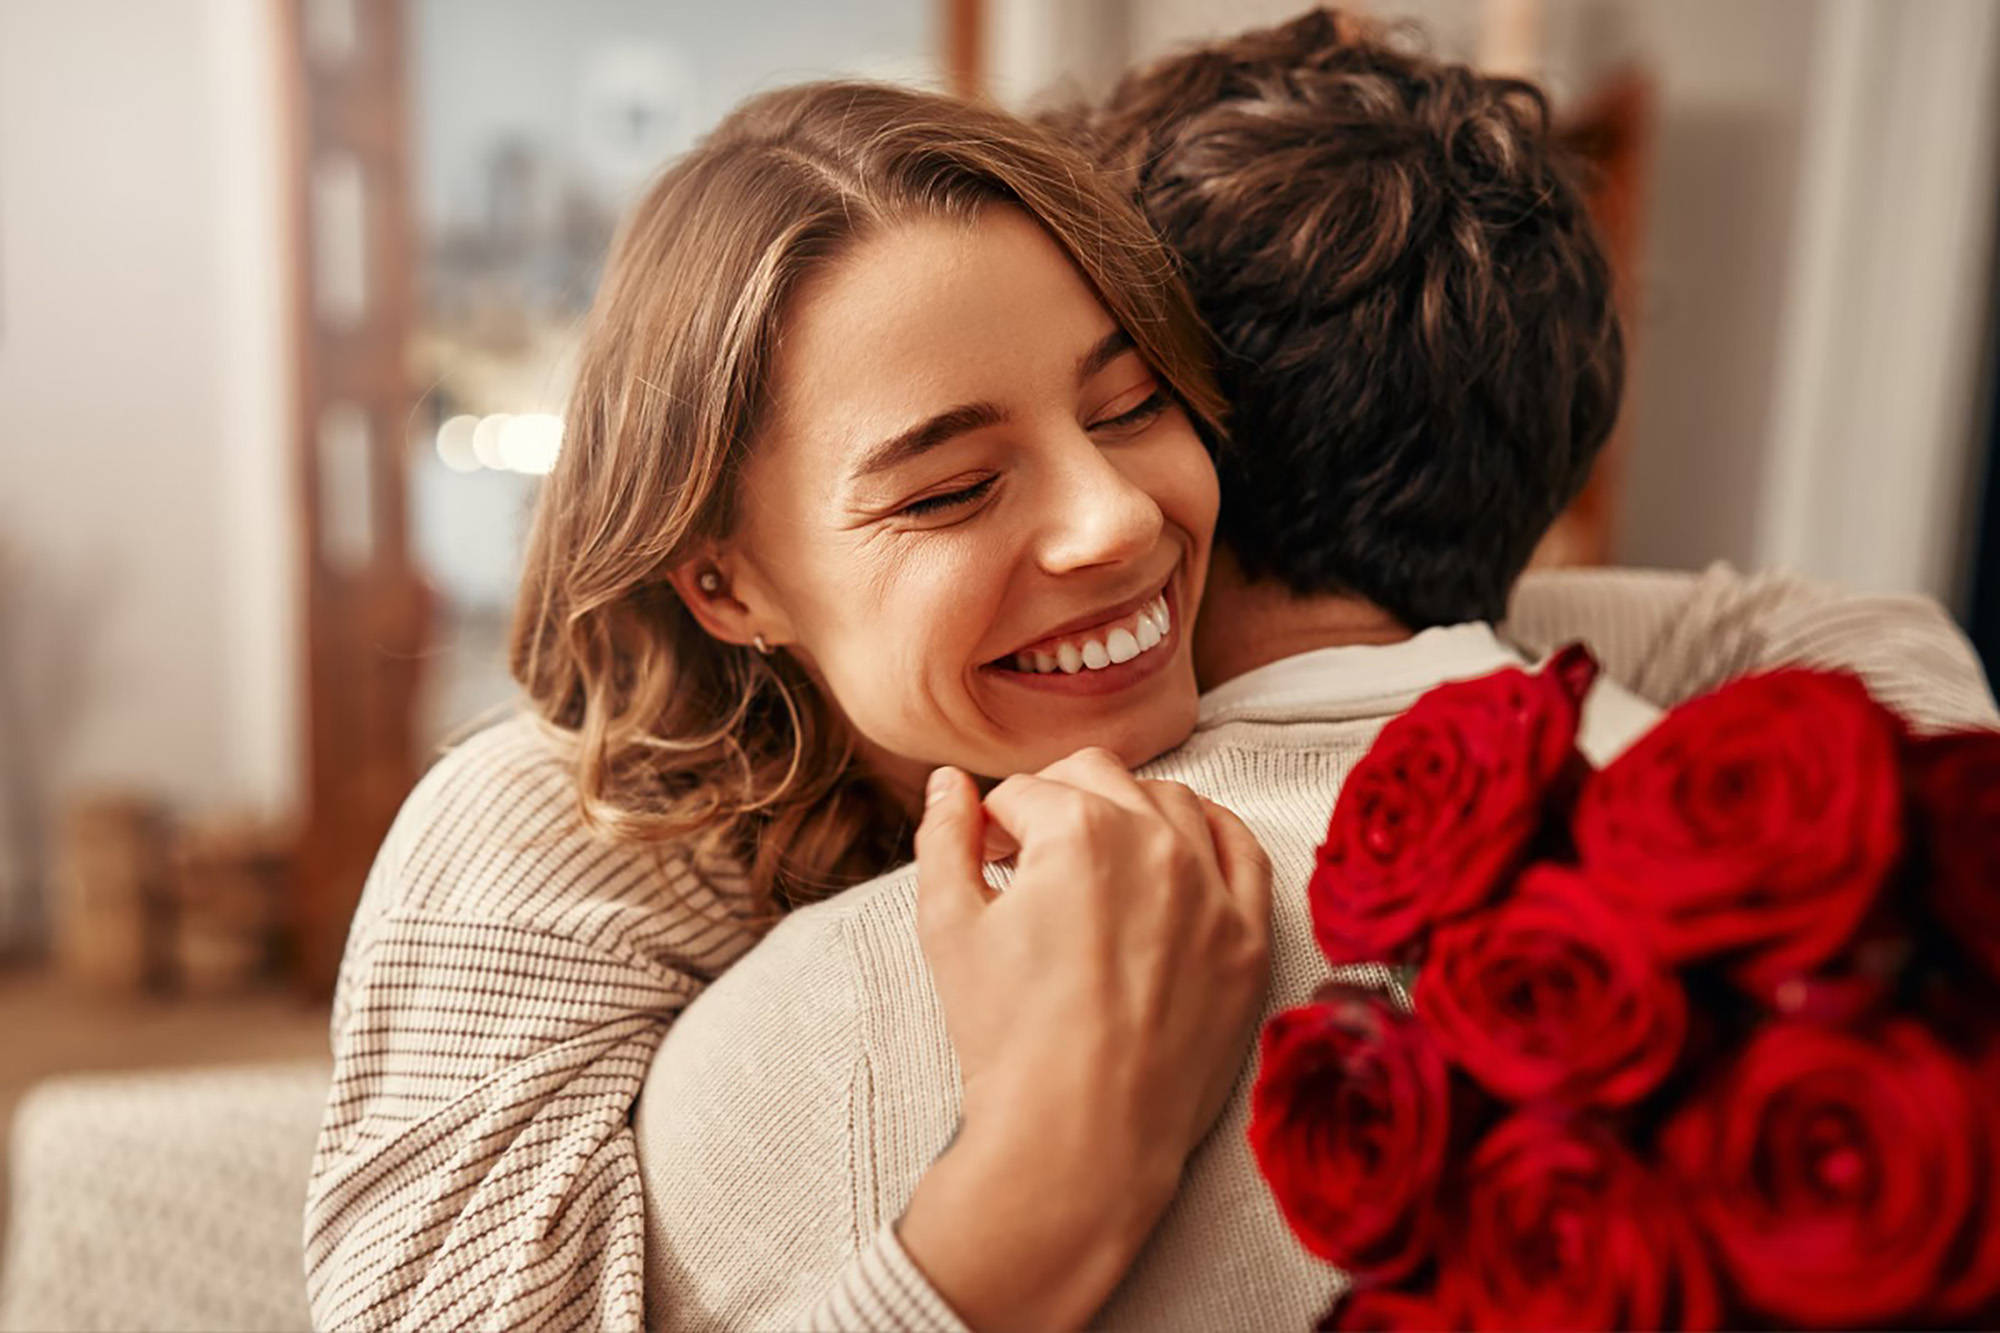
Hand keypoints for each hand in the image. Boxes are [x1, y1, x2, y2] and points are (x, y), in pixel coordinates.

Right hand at [895, 748, 1272, 1330]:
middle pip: (1097, 776)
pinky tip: (1181, 851)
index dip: (994, 821)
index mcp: (1078, 830)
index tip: (989, 855)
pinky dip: (1210, 836)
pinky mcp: (1248, 938)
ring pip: (1171, 802)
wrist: (1079, 1139)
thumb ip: (943, 838)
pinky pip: (1242, 853)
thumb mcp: (947, 927)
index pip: (1024, 791)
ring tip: (1099, 860)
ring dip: (1128, 812)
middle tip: (1033, 855)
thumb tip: (949, 785)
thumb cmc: (1008, 1038)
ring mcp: (1211, 889)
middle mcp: (1155, 842)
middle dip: (1056, 801)